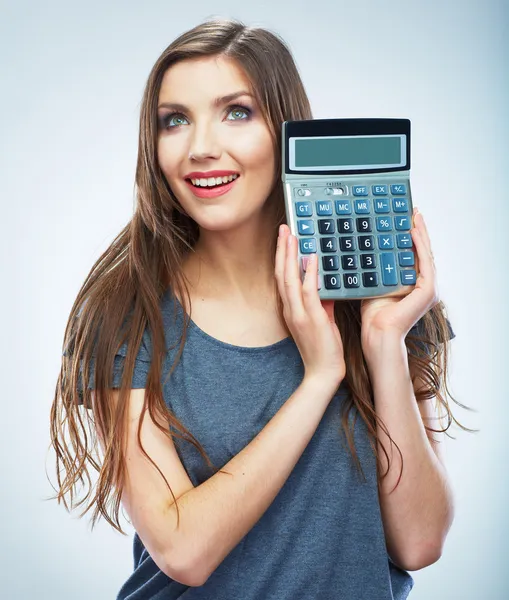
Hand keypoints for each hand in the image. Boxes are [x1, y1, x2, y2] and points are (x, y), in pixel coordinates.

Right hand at [275, 224, 345, 388]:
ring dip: (290, 256)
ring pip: (289, 279)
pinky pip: (308, 293)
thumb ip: (321, 301)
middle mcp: (290, 309)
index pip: (282, 278)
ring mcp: (298, 314)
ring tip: (292, 235)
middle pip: (281, 273)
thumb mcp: (322, 320)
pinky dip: (308, 274)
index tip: (285, 238)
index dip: (282, 257)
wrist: (323, 373)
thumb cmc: (323, 348)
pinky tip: (311, 259)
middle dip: (282, 249)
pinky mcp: (311, 319)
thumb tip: (325, 285)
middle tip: (284, 228)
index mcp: (290, 309)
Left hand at [360, 207, 439, 351]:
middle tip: (413, 211)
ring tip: (415, 216)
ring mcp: (429, 289)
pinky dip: (420, 246)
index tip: (405, 220)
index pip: (414, 257)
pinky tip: (412, 231)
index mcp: (414, 285)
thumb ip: (376, 270)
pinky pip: (425, 262)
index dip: (411, 238)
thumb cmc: (373, 315)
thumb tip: (363, 251)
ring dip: (421, 233)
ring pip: (426, 254)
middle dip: (419, 231)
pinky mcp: (428, 290)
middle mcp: (425, 286)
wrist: (377, 334)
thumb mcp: (374, 285)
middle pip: (423, 253)